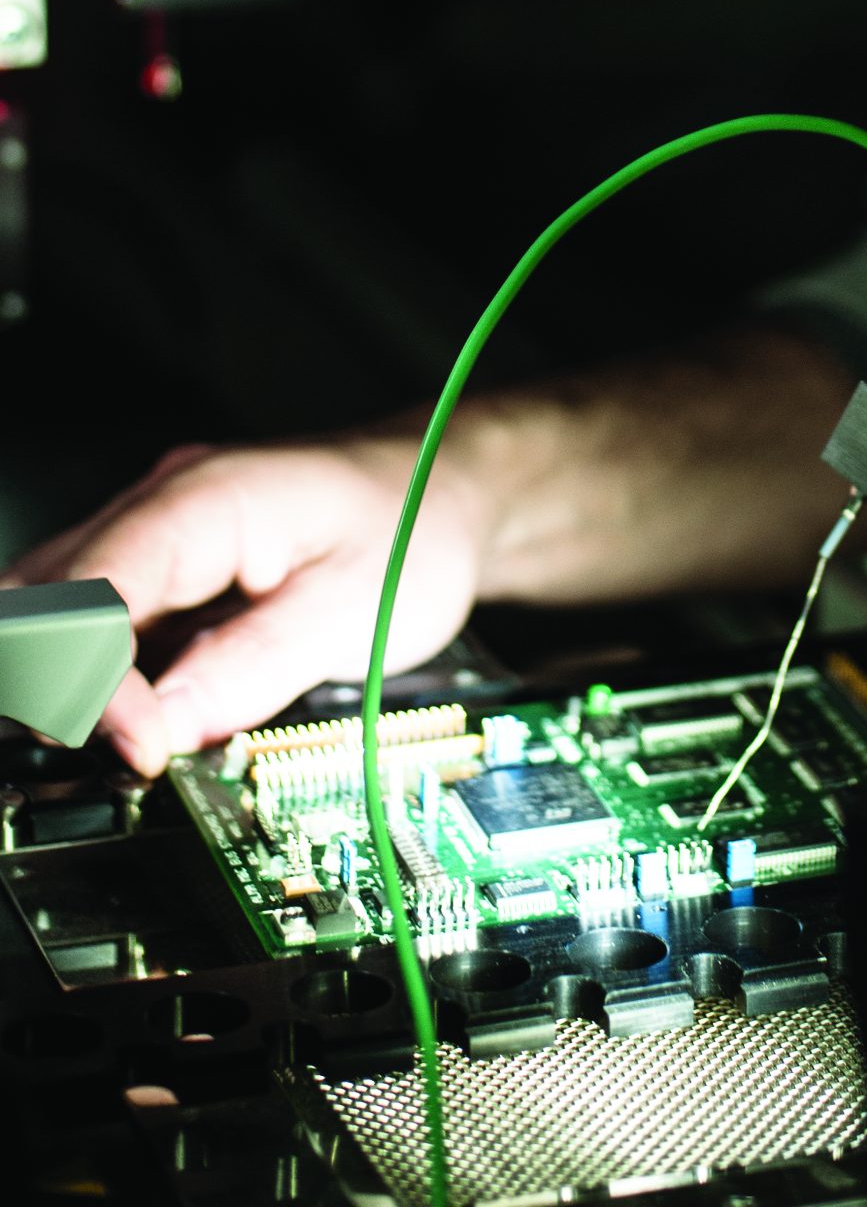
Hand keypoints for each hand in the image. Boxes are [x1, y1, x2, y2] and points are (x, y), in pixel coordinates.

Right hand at [0, 432, 493, 775]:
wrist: (446, 492)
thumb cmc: (413, 529)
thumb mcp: (352, 612)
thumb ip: (250, 671)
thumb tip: (161, 733)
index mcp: (203, 500)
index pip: (93, 593)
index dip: (94, 683)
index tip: (141, 748)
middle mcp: (161, 505)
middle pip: (43, 597)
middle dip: (53, 683)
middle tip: (113, 751)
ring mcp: (155, 532)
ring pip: (54, 610)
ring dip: (72, 683)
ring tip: (134, 741)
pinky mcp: (164, 568)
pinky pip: (96, 622)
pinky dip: (102, 677)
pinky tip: (147, 717)